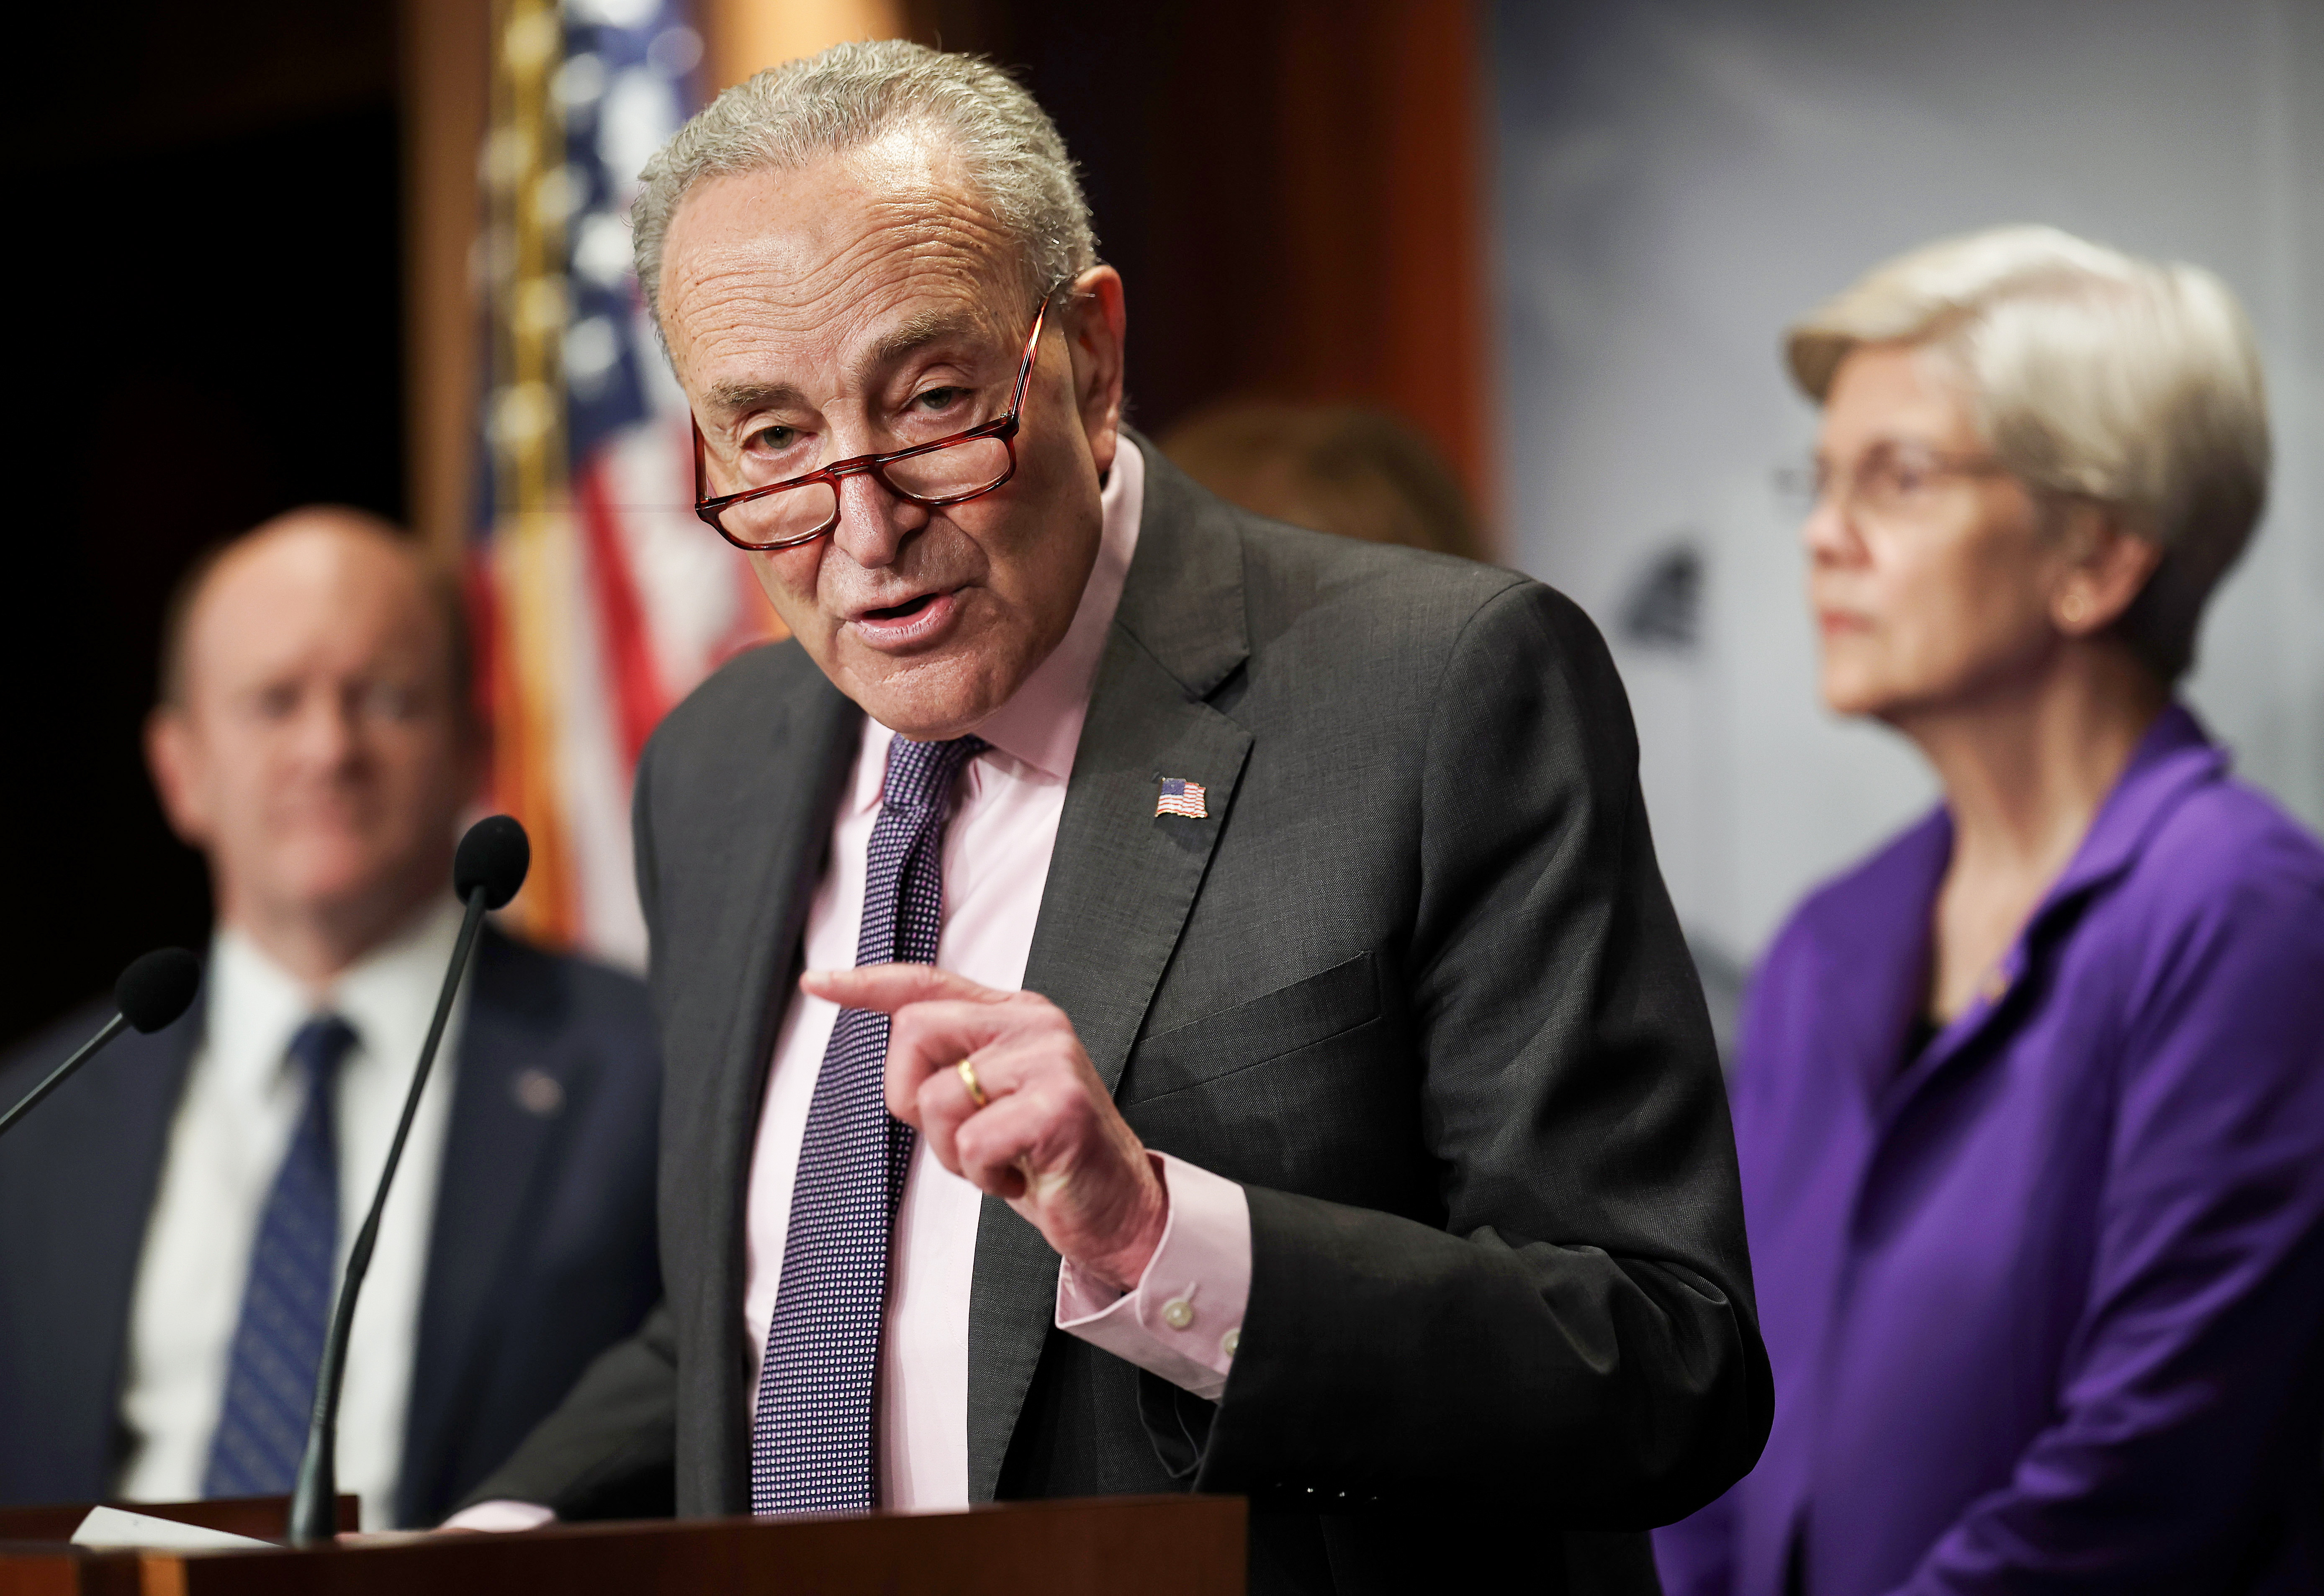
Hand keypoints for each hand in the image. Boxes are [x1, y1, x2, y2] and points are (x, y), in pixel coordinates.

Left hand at [800, 964, 1167, 1291]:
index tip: (817, 983)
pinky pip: (973, 1140)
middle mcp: (1033, 1024)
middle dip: (910, 1097)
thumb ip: (950, 1066)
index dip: (867, 984)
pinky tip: (1017, 1177)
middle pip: (914, 1031)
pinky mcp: (1060, 1106)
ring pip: (938, 1097)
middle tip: (959, 1135)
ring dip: (952, 1151)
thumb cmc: (1044, 1157)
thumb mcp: (988, 1100)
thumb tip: (894, 1053)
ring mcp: (1050, 1060)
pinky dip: (983, 1175)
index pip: (927, 983)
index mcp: (1013, 1015)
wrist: (1116, 1207)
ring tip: (999, 1159)